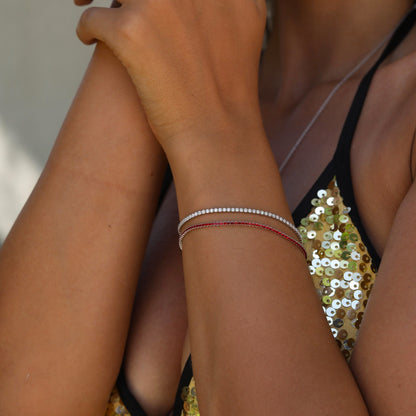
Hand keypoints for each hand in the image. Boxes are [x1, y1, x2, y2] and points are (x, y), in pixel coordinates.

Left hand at [75, 0, 266, 150]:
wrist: (216, 134)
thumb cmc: (225, 92)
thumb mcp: (240, 32)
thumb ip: (218, 5)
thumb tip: (194, 0)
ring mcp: (160, 2)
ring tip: (82, 1)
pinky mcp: (131, 30)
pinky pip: (94, 16)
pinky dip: (86, 27)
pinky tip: (87, 40)